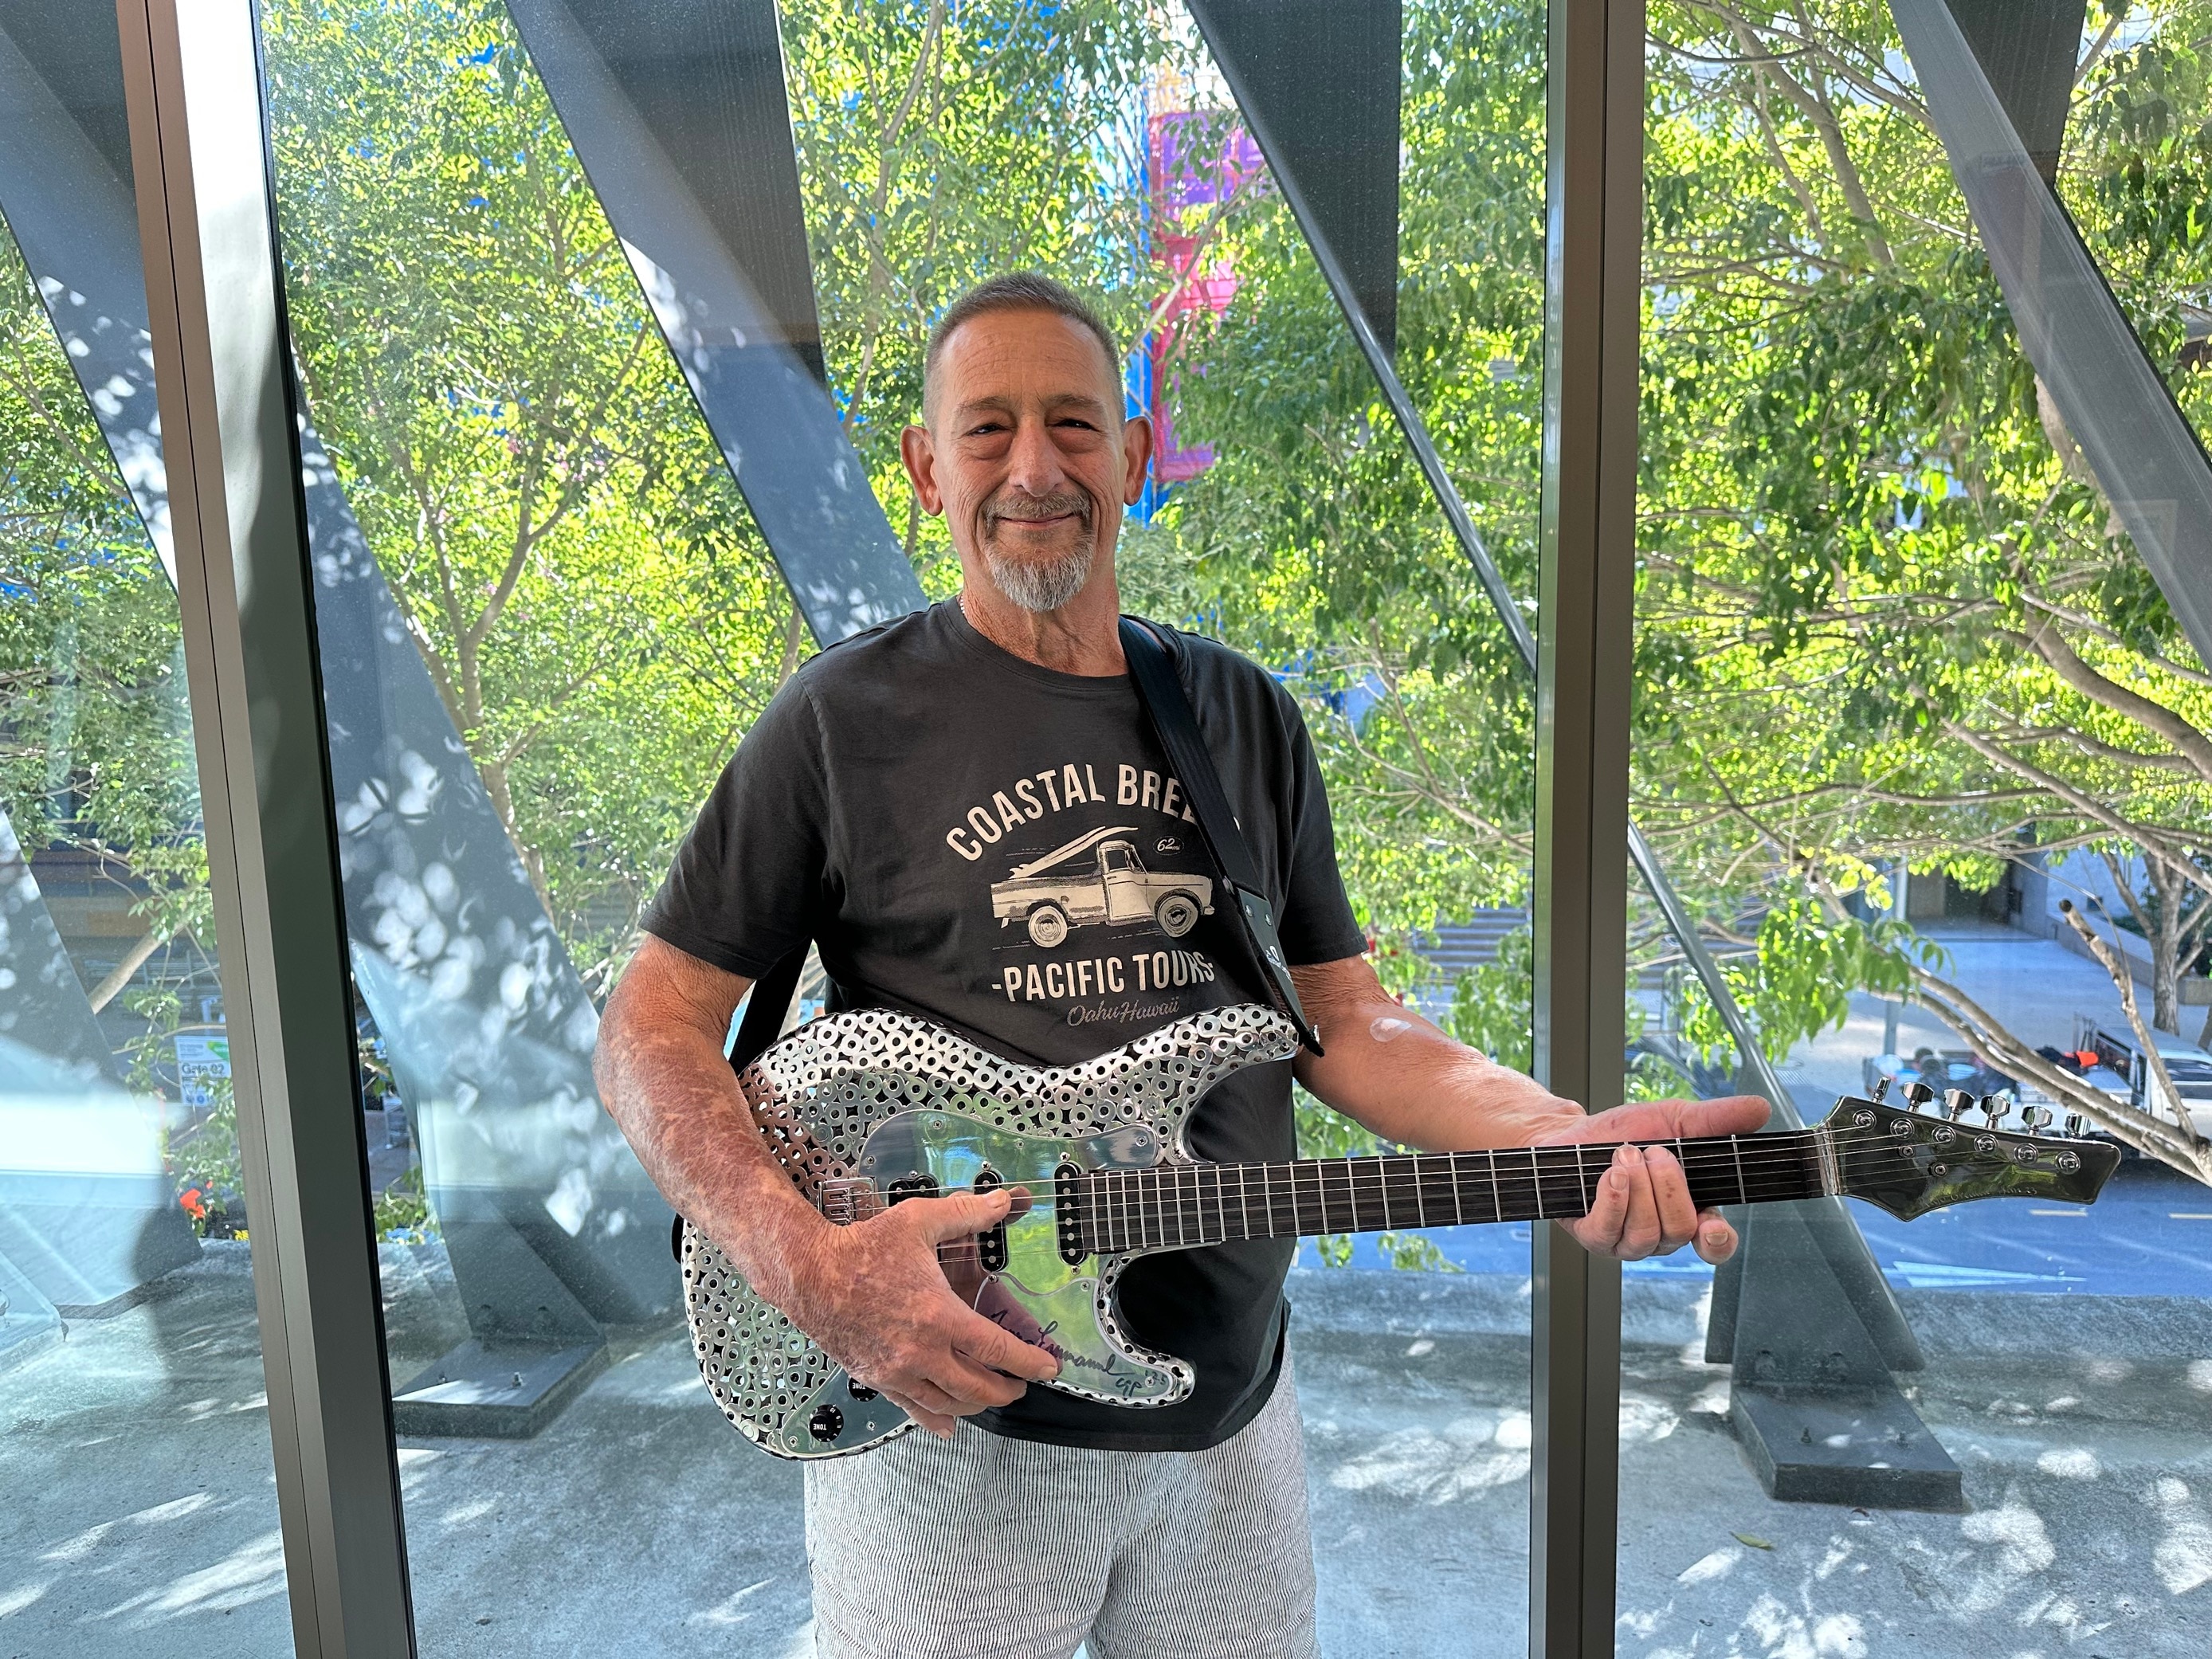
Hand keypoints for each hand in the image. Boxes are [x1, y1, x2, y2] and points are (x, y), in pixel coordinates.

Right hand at [775, 1187, 1060, 1436]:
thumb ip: (966, 1214)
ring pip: (949, 1404)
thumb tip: (1005, 1200)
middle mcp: (922, 1352)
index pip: (998, 1350)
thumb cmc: (862, 1247)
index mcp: (940, 1316)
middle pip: (979, 1387)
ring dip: (976, 1404)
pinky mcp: (877, 1379)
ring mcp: (898, 1371)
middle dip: (1007, 1388)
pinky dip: (937, 1419)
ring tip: (991, 1396)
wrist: (809, 1274)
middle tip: (1021, 1383)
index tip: (1049, 1367)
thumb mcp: (918, 1220)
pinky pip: (914, 1410)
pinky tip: (949, 1424)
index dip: (1030, 1362)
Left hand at [1536, 1095, 1769, 1263]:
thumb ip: (1717, 1119)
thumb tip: (1761, 1109)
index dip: (1717, 1241)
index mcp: (1690, 1212)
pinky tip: (1612, 1174)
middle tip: (1651, 1151)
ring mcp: (1627, 1242)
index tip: (1711, 1224)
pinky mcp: (1595, 1238)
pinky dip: (1615, 1198)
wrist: (1573, 1133)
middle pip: (1680, 1228)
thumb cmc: (1627, 1133)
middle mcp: (1661, 1234)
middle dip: (1667, 1184)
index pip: (1715, 1244)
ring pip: (1647, 1233)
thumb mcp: (1675, 1119)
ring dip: (1638, 1186)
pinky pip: (1610, 1231)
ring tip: (1625, 1155)